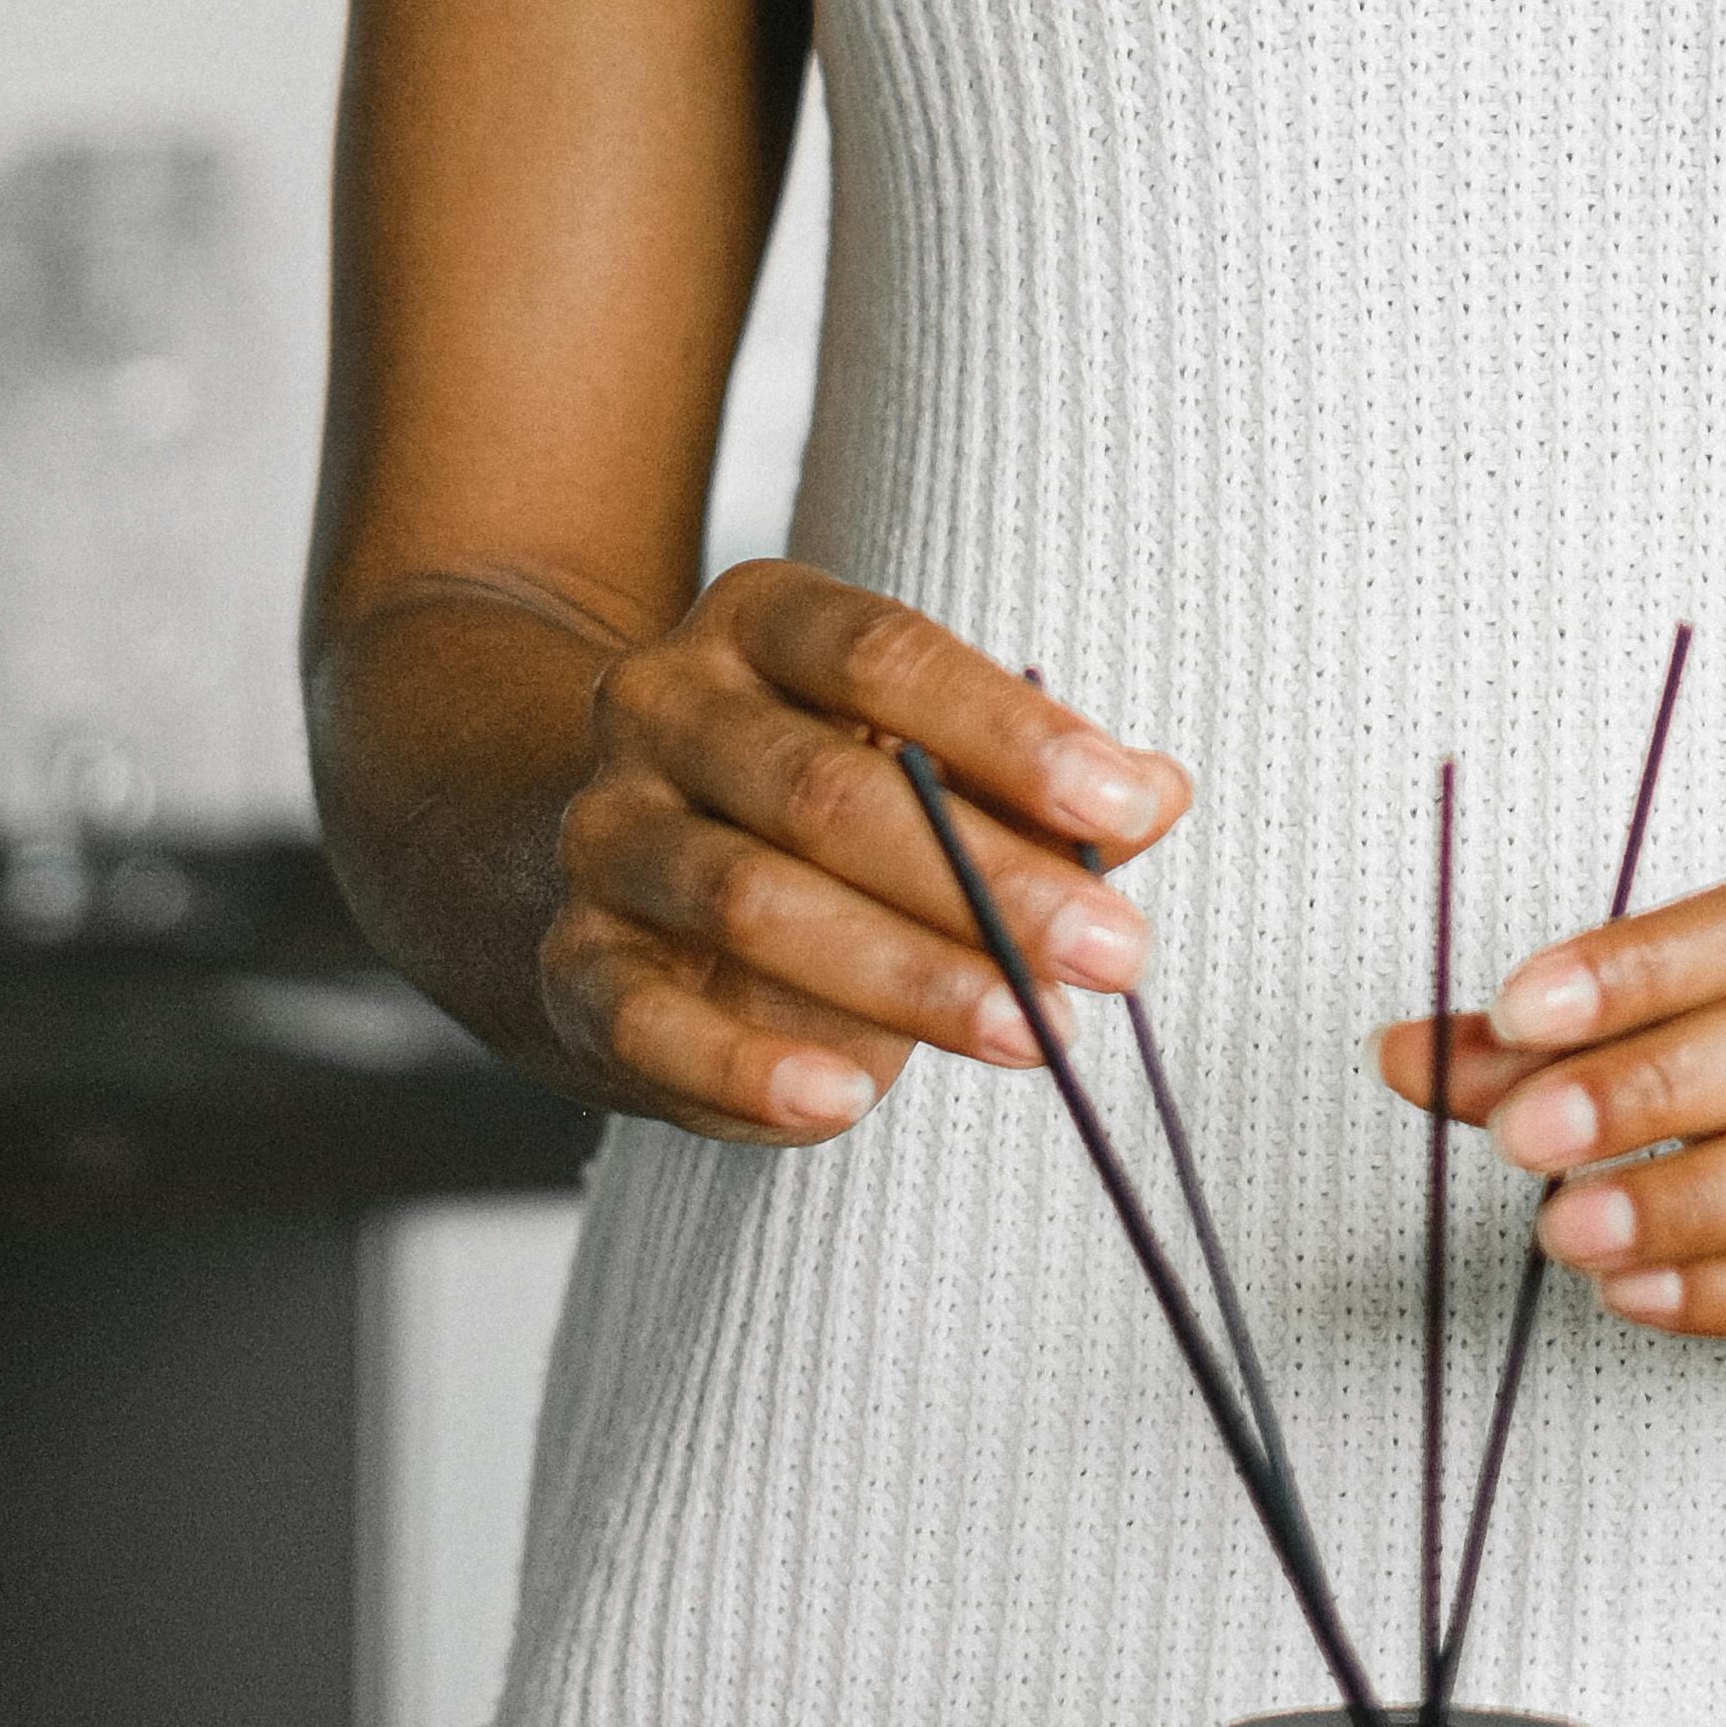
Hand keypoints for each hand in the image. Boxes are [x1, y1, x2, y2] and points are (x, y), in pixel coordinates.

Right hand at [544, 560, 1187, 1149]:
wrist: (600, 857)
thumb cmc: (804, 804)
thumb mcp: (913, 755)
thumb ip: (1029, 782)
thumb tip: (1155, 792)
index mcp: (761, 623)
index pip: (883, 653)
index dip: (1007, 728)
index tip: (1121, 802)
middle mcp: (664, 706)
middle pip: (825, 786)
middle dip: (987, 877)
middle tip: (1115, 950)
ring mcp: (607, 832)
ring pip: (750, 899)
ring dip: (906, 975)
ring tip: (1032, 1031)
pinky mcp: (570, 961)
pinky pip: (646, 1019)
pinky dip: (744, 1068)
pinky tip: (844, 1102)